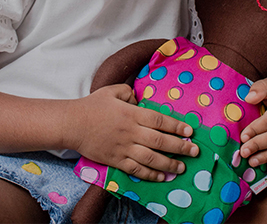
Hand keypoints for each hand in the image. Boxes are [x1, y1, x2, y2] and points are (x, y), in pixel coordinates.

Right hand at [71, 84, 199, 181]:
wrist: (72, 124)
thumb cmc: (92, 105)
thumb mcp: (112, 90)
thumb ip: (130, 92)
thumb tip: (141, 99)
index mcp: (132, 113)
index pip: (160, 120)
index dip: (177, 127)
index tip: (190, 132)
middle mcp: (131, 132)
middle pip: (160, 141)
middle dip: (180, 147)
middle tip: (194, 151)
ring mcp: (124, 148)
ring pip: (152, 158)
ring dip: (169, 164)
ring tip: (182, 167)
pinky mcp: (116, 160)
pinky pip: (136, 169)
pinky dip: (150, 174)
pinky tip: (162, 177)